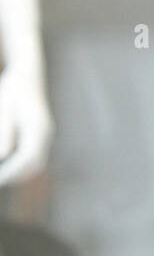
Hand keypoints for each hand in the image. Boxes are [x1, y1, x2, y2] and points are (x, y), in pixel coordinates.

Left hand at [0, 63, 53, 186]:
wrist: (28, 74)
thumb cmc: (13, 89)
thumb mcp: (5, 108)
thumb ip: (5, 133)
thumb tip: (3, 156)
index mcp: (39, 128)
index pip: (28, 158)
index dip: (13, 171)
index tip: (0, 177)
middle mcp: (46, 135)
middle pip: (34, 165)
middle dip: (16, 175)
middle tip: (0, 180)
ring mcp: (46, 136)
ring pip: (35, 163)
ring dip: (20, 172)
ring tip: (4, 176)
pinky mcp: (42, 136)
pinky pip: (34, 156)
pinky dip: (22, 164)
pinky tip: (9, 164)